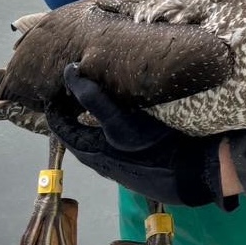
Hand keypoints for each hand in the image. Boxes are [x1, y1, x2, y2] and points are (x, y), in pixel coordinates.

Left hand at [46, 64, 238, 209]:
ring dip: (92, 119)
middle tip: (75, 87)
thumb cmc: (152, 147)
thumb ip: (94, 98)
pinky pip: (114, 142)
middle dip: (73, 111)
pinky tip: (126, 113)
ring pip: (97, 138)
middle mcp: (101, 160)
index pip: (60, 127)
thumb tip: (69, 72)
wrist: (191, 172)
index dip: (54, 107)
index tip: (54, 87)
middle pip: (77, 133)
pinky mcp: (136, 163)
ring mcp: (119, 164)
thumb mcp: (120, 121)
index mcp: (91, 151)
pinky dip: (110, 126)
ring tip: (98, 95)